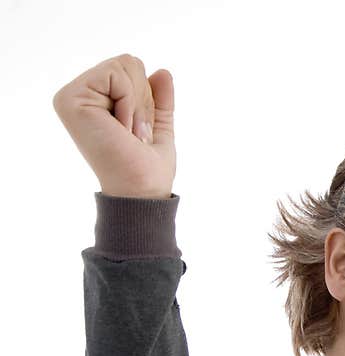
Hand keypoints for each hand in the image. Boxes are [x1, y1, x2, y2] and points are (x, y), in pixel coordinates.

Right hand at [52, 53, 175, 198]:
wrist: (140, 190)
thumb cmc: (147, 167)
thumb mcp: (157, 126)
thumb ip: (157, 99)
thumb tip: (162, 72)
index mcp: (95, 100)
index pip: (131, 68)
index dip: (148, 97)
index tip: (140, 130)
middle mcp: (78, 95)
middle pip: (128, 62)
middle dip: (144, 99)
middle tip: (134, 133)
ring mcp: (71, 96)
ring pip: (125, 65)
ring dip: (139, 104)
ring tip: (127, 132)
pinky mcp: (70, 99)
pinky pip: (116, 74)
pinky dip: (130, 103)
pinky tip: (120, 128)